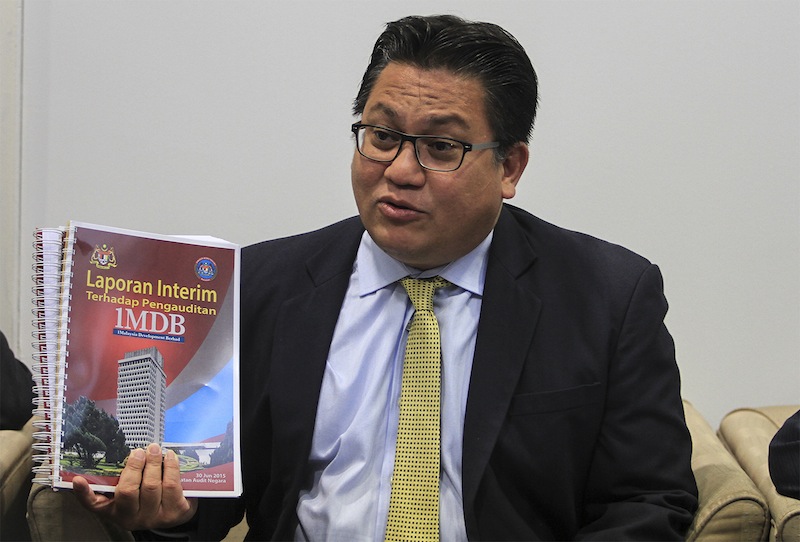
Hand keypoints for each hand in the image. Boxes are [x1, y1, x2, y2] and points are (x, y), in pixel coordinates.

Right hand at [73, 443, 197, 530]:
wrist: (175, 511)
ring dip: (154, 463)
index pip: (94, 504)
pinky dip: (171, 467)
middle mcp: (131, 518)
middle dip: (134, 466)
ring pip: (151, 486)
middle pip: (129, 490)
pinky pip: (171, 486)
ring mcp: (154, 517)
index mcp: (115, 511)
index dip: (84, 493)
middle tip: (138, 451)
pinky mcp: (175, 513)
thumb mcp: (130, 490)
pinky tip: (170, 457)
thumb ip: (120, 476)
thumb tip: (116, 453)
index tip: (77, 479)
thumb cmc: (147, 496)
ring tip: (154, 449)